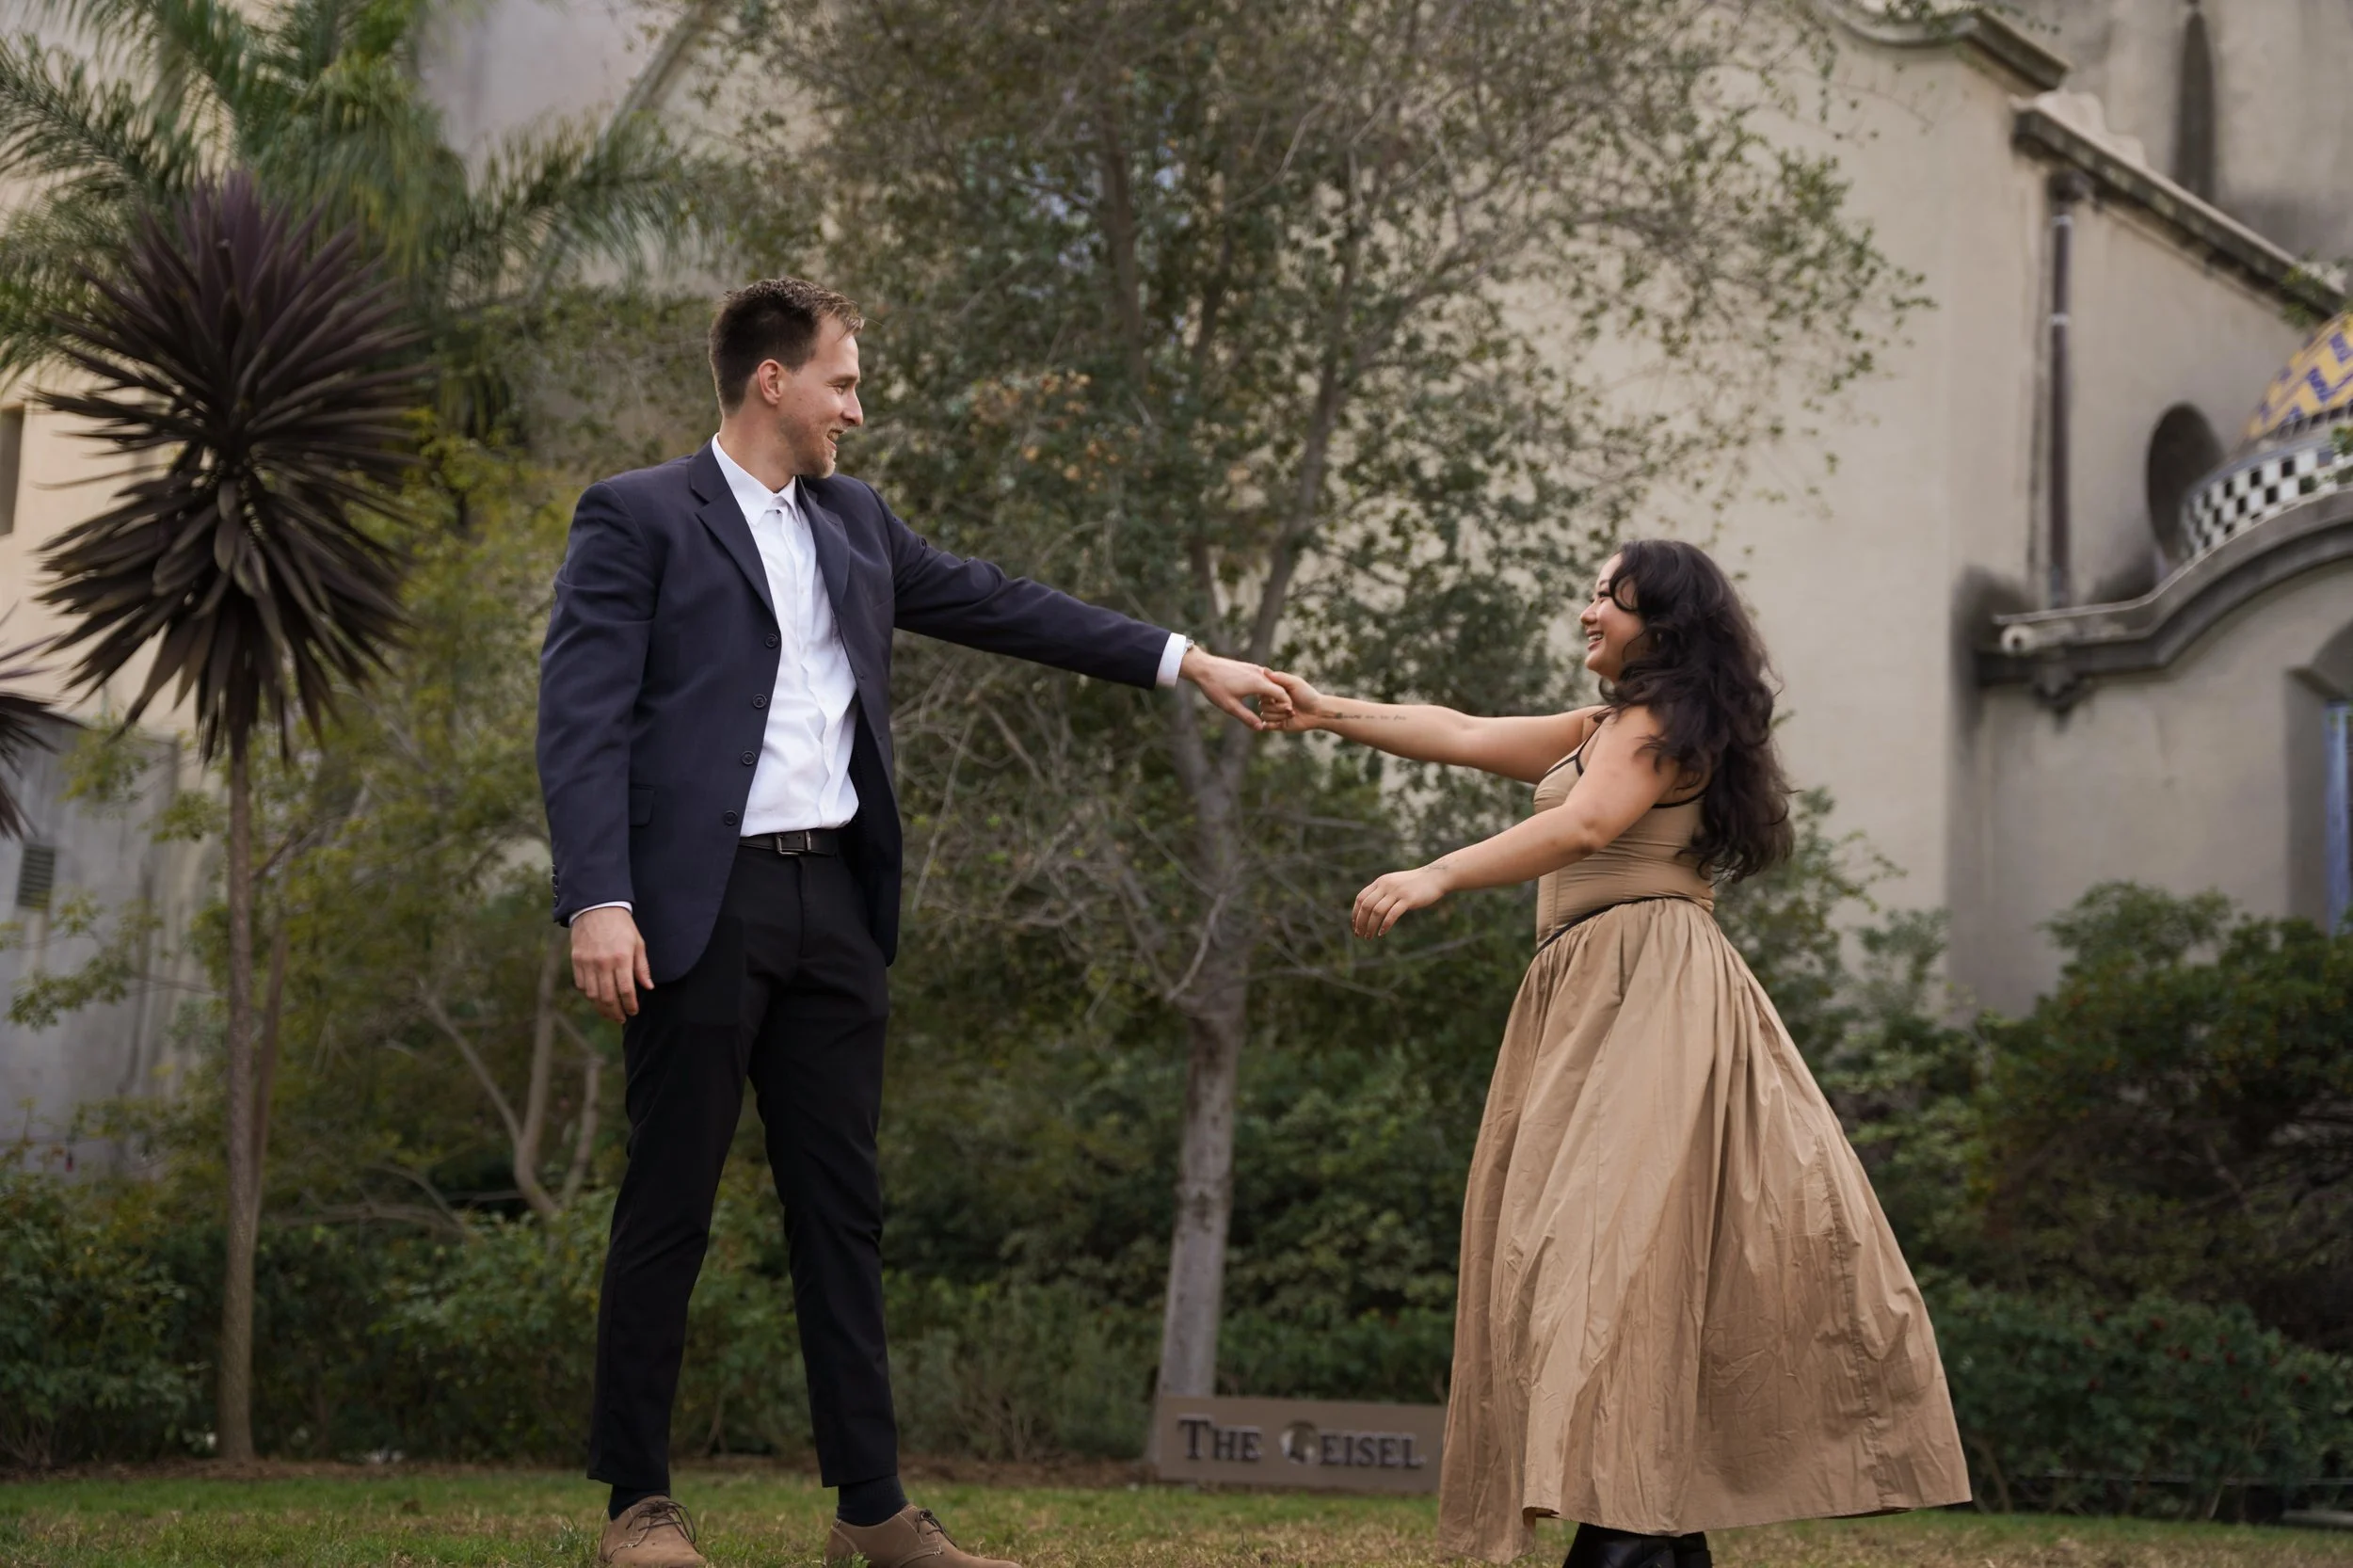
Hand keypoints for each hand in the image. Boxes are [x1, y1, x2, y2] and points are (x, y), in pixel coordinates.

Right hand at [571, 905, 652, 1020]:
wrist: (597, 907)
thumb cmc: (621, 925)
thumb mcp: (638, 943)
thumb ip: (642, 967)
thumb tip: (648, 987)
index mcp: (621, 958)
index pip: (626, 990)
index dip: (630, 1005)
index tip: (633, 1012)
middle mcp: (603, 963)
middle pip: (608, 997)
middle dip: (615, 1012)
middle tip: (621, 1019)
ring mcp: (587, 963)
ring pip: (593, 995)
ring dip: (601, 1008)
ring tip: (609, 1013)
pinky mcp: (576, 961)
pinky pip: (581, 985)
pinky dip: (589, 996)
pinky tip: (597, 999)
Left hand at [1180, 644, 1283, 729]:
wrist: (1203, 667)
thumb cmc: (1215, 687)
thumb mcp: (1230, 706)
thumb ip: (1247, 717)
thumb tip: (1261, 728)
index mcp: (1258, 683)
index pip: (1281, 693)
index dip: (1286, 705)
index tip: (1288, 715)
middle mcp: (1259, 673)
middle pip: (1278, 687)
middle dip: (1281, 701)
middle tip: (1281, 714)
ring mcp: (1254, 668)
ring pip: (1271, 682)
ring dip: (1273, 694)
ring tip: (1270, 707)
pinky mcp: (1248, 667)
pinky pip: (1263, 678)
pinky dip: (1266, 687)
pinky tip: (1259, 696)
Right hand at [1262, 670, 1326, 732]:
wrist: (1317, 712)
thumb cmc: (1307, 695)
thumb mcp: (1294, 683)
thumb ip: (1279, 677)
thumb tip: (1263, 670)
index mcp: (1274, 691)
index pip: (1262, 692)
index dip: (1271, 695)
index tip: (1284, 695)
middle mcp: (1271, 701)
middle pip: (1262, 705)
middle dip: (1278, 706)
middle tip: (1291, 706)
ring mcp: (1273, 713)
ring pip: (1264, 715)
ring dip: (1279, 715)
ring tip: (1292, 713)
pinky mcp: (1276, 724)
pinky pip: (1266, 725)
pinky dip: (1274, 723)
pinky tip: (1285, 721)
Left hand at [1352, 865, 1448, 937]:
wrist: (1435, 877)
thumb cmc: (1414, 884)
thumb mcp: (1394, 884)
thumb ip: (1383, 892)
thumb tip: (1370, 908)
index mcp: (1380, 882)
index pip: (1361, 898)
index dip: (1355, 913)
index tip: (1354, 926)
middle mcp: (1386, 885)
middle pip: (1366, 906)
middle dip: (1360, 922)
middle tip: (1360, 935)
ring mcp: (1397, 892)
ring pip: (1377, 911)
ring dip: (1370, 926)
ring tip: (1369, 937)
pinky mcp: (1408, 899)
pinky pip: (1392, 914)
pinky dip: (1385, 925)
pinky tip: (1382, 933)